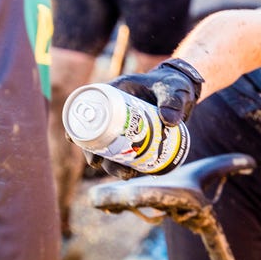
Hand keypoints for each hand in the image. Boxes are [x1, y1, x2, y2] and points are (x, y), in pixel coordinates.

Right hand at [80, 58, 203, 179]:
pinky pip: (126, 153)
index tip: (75, 140)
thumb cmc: (175, 85)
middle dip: (94, 152)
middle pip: (96, 133)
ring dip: (112, 164)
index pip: (89, 107)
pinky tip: (133, 173)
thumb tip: (169, 121)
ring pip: (110, 148)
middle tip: (100, 165)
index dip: (77, 123)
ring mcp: (125, 127)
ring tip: (126, 174)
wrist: (185, 96)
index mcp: (116, 93)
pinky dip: (127, 164)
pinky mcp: (136, 138)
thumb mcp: (174, 90)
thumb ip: (173, 101)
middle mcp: (116, 111)